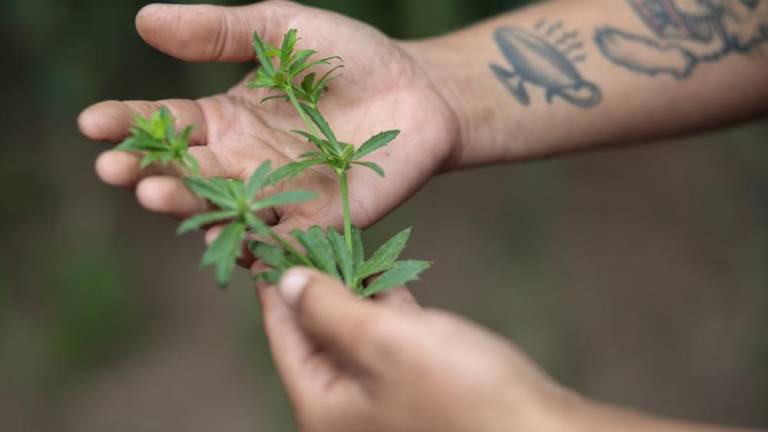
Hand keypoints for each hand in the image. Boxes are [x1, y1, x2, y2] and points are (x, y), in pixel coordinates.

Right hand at [78, 0, 458, 237]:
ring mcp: (281, 195)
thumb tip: (144, 20)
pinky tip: (231, 239)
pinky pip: (284, 238)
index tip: (92, 124)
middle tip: (117, 170)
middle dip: (149, 172)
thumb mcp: (280, 30)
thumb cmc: (349, 57)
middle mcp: (246, 163)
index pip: (168, 125)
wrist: (420, 90)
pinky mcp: (321, 221)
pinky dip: (259, 243)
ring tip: (158, 193)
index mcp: (229, 119)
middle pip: (189, 174)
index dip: (128, 125)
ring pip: (227, 210)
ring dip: (191, 206)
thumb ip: (219, 32)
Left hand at [258, 267, 581, 431]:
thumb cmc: (463, 392)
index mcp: (324, 411)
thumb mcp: (384, 341)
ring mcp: (383, 407)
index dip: (276, 290)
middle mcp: (346, 415)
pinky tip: (392, 285)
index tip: (270, 248)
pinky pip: (389, 349)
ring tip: (346, 250)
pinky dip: (389, 316)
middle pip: (318, 340)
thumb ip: (328, 310)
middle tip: (312, 237)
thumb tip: (287, 284)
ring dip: (355, 297)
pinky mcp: (418, 397)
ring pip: (355, 340)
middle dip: (318, 289)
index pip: (285, 339)